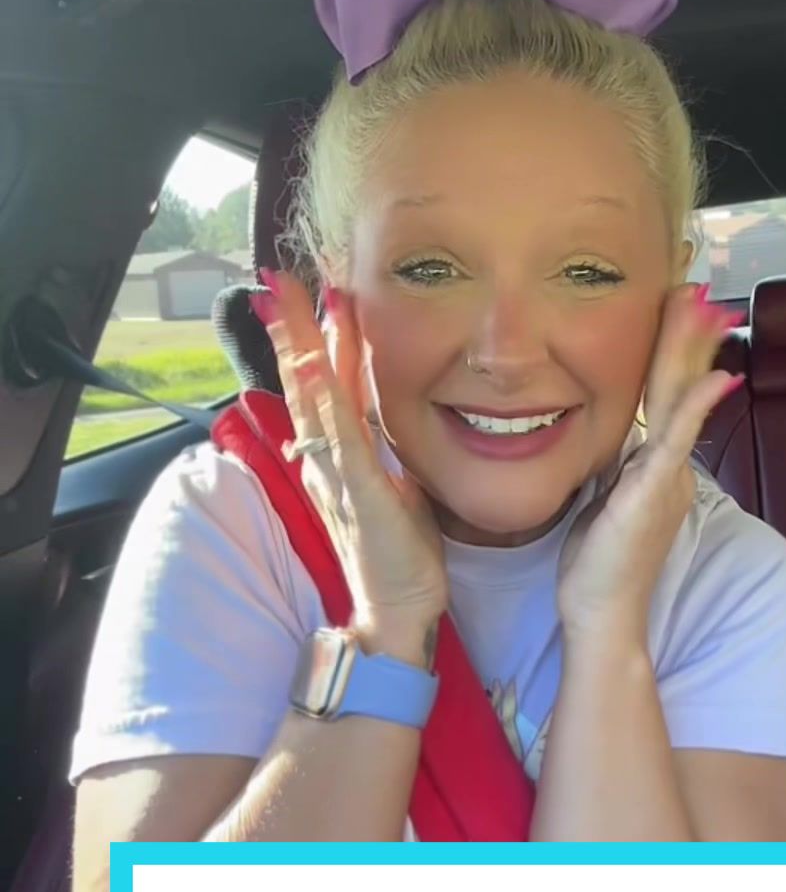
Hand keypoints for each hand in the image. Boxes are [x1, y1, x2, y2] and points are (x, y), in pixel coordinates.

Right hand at [255, 272, 447, 656]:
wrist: (395, 610)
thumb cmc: (400, 557)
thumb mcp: (396, 489)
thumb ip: (385, 455)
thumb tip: (387, 423)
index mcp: (337, 458)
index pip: (322, 389)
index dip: (315, 343)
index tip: (314, 298)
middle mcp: (327, 460)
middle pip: (305, 383)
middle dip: (293, 330)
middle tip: (280, 280)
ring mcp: (337, 474)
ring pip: (314, 398)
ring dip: (301, 346)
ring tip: (291, 300)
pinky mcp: (357, 492)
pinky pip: (339, 436)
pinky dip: (324, 399)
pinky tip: (314, 365)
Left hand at [556, 285, 743, 644]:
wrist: (603, 613)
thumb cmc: (596, 565)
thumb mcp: (603, 502)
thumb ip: (615, 469)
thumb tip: (614, 445)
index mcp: (653, 465)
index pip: (666, 396)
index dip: (675, 353)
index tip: (680, 312)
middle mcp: (668, 466)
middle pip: (681, 387)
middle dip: (690, 337)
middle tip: (700, 289)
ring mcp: (666, 477)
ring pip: (680, 401)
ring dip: (693, 351)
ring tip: (705, 308)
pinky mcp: (655, 491)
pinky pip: (678, 440)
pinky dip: (698, 406)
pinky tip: (718, 377)